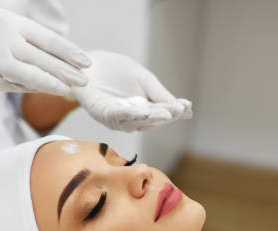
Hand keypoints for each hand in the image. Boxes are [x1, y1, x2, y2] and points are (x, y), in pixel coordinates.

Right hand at [0, 8, 90, 107]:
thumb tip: (49, 70)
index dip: (67, 48)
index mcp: (6, 20)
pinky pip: (23, 79)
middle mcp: (3, 31)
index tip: (84, 59)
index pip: (44, 35)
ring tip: (78, 85)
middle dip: (69, 64)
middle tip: (88, 75)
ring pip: (36, 65)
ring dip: (60, 76)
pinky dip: (44, 85)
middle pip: (44, 50)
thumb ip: (19, 52)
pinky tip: (59, 90)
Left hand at [70, 50, 191, 131]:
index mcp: (142, 111)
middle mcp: (129, 119)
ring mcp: (114, 118)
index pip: (161, 115)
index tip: (186, 107)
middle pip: (149, 121)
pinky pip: (116, 116)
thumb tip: (187, 110)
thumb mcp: (144, 80)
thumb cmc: (116, 70)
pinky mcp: (100, 113)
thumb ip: (161, 95)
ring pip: (135, 122)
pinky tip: (142, 110)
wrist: (90, 62)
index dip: (174, 112)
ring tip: (163, 113)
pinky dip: (129, 114)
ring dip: (149, 117)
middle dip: (163, 116)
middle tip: (175, 111)